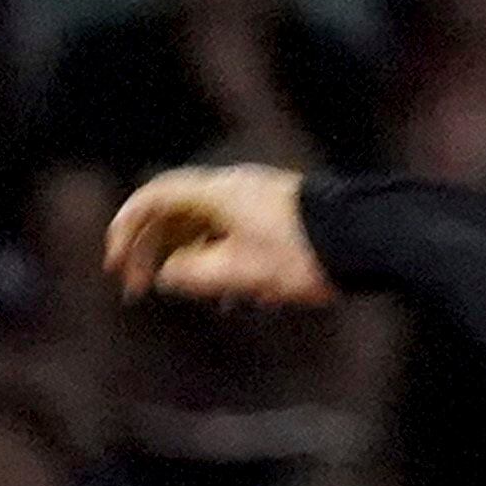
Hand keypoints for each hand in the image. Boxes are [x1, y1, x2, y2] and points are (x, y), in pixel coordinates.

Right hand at [105, 165, 335, 304]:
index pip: (154, 198)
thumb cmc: (305, 254)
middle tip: (138, 289)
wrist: (370, 238)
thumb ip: (194, 274)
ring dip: (190, 261)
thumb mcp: (242, 273)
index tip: (115, 263)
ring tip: (190, 298)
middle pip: (176, 214)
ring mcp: (259, 199)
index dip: (126, 229)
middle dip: (153, 252)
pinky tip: (237, 299)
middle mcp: (234, 187)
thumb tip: (167, 273)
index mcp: (218, 192)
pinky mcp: (281, 216)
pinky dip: (224, 262)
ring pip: (207, 227)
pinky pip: (236, 235)